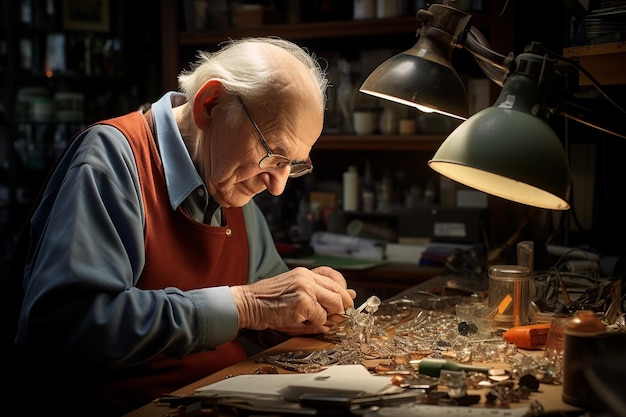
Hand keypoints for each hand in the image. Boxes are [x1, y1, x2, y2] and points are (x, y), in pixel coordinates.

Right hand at [231, 266, 355, 334]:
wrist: (247, 304)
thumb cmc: (267, 301)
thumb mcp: (293, 292)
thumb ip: (317, 293)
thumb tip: (348, 296)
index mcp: (304, 273)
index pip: (334, 278)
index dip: (343, 292)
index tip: (345, 303)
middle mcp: (307, 277)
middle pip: (338, 292)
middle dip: (342, 308)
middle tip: (338, 318)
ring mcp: (306, 289)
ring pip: (334, 305)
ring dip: (326, 317)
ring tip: (310, 319)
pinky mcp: (303, 303)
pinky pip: (321, 318)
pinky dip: (314, 325)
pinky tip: (299, 322)